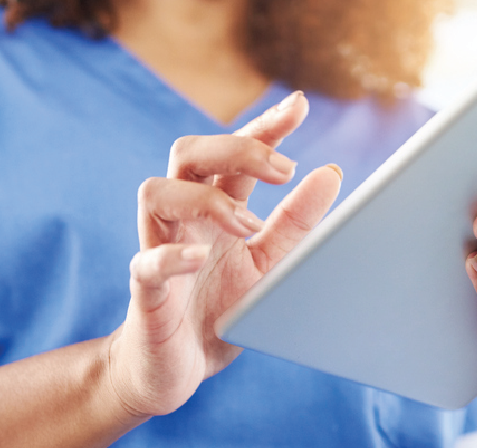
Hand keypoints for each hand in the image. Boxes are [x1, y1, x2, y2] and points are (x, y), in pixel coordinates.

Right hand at [106, 91, 341, 418]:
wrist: (174, 371)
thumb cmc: (217, 311)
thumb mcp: (268, 264)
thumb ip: (296, 222)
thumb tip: (331, 173)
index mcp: (215, 209)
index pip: (233, 153)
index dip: (263, 126)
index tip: (299, 106)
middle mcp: (183, 219)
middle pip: (189, 153)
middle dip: (236, 148)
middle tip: (284, 170)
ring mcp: (159, 250)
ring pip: (155, 191)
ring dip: (205, 198)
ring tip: (248, 224)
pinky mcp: (145, 293)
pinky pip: (146, 263)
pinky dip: (169, 255)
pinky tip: (197, 257)